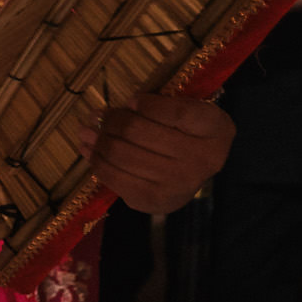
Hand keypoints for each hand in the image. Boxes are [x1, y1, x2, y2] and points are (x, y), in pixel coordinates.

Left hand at [82, 93, 234, 214]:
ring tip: (86, 131)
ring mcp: (178, 184)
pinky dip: (96, 162)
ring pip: (121, 155)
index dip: (147, 105)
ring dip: (97, 140)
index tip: (131, 100)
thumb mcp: (187, 109)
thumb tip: (113, 111)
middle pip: (138, 132)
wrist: (194, 171)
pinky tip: (89, 150)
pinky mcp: (155, 201)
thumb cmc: (186, 132)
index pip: (176, 113)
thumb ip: (160, 105)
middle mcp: (202, 159)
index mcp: (215, 128)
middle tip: (96, 115)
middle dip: (111, 121)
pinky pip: (115, 178)